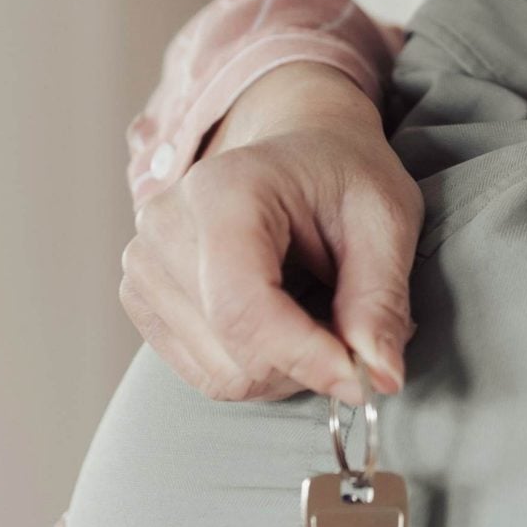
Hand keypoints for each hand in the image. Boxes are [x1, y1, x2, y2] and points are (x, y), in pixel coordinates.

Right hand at [121, 61, 420, 403]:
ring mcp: (143, 262)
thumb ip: (380, 300)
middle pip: (235, 353)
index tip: (361, 378)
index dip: (305, 358)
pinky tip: (277, 320)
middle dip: (305, 363)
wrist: (299, 147)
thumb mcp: (386, 220)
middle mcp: (166, 223)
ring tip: (313, 313)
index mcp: (224, 190)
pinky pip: (204, 374)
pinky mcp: (140, 295)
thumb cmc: (343, 176)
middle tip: (348, 325)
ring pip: (220, 376)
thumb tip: (380, 379)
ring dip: (283, 369)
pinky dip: (253, 367)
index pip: (244, 307)